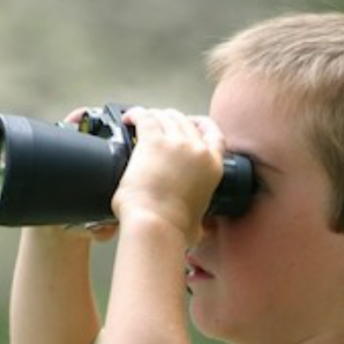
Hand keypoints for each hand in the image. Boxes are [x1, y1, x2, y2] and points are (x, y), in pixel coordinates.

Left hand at [111, 107, 224, 244]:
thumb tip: (203, 229)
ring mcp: (177, 143)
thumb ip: (203, 222)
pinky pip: (145, 117)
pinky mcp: (154, 141)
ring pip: (166, 116)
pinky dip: (136, 114)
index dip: (202, 125)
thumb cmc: (174, 228)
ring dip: (154, 116)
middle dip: (172, 120)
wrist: (156, 225)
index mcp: (213, 168)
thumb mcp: (199, 224)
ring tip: (141, 121)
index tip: (193, 123)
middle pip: (186, 121)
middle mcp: (198, 151)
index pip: (215, 135)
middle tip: (159, 125)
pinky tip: (128, 119)